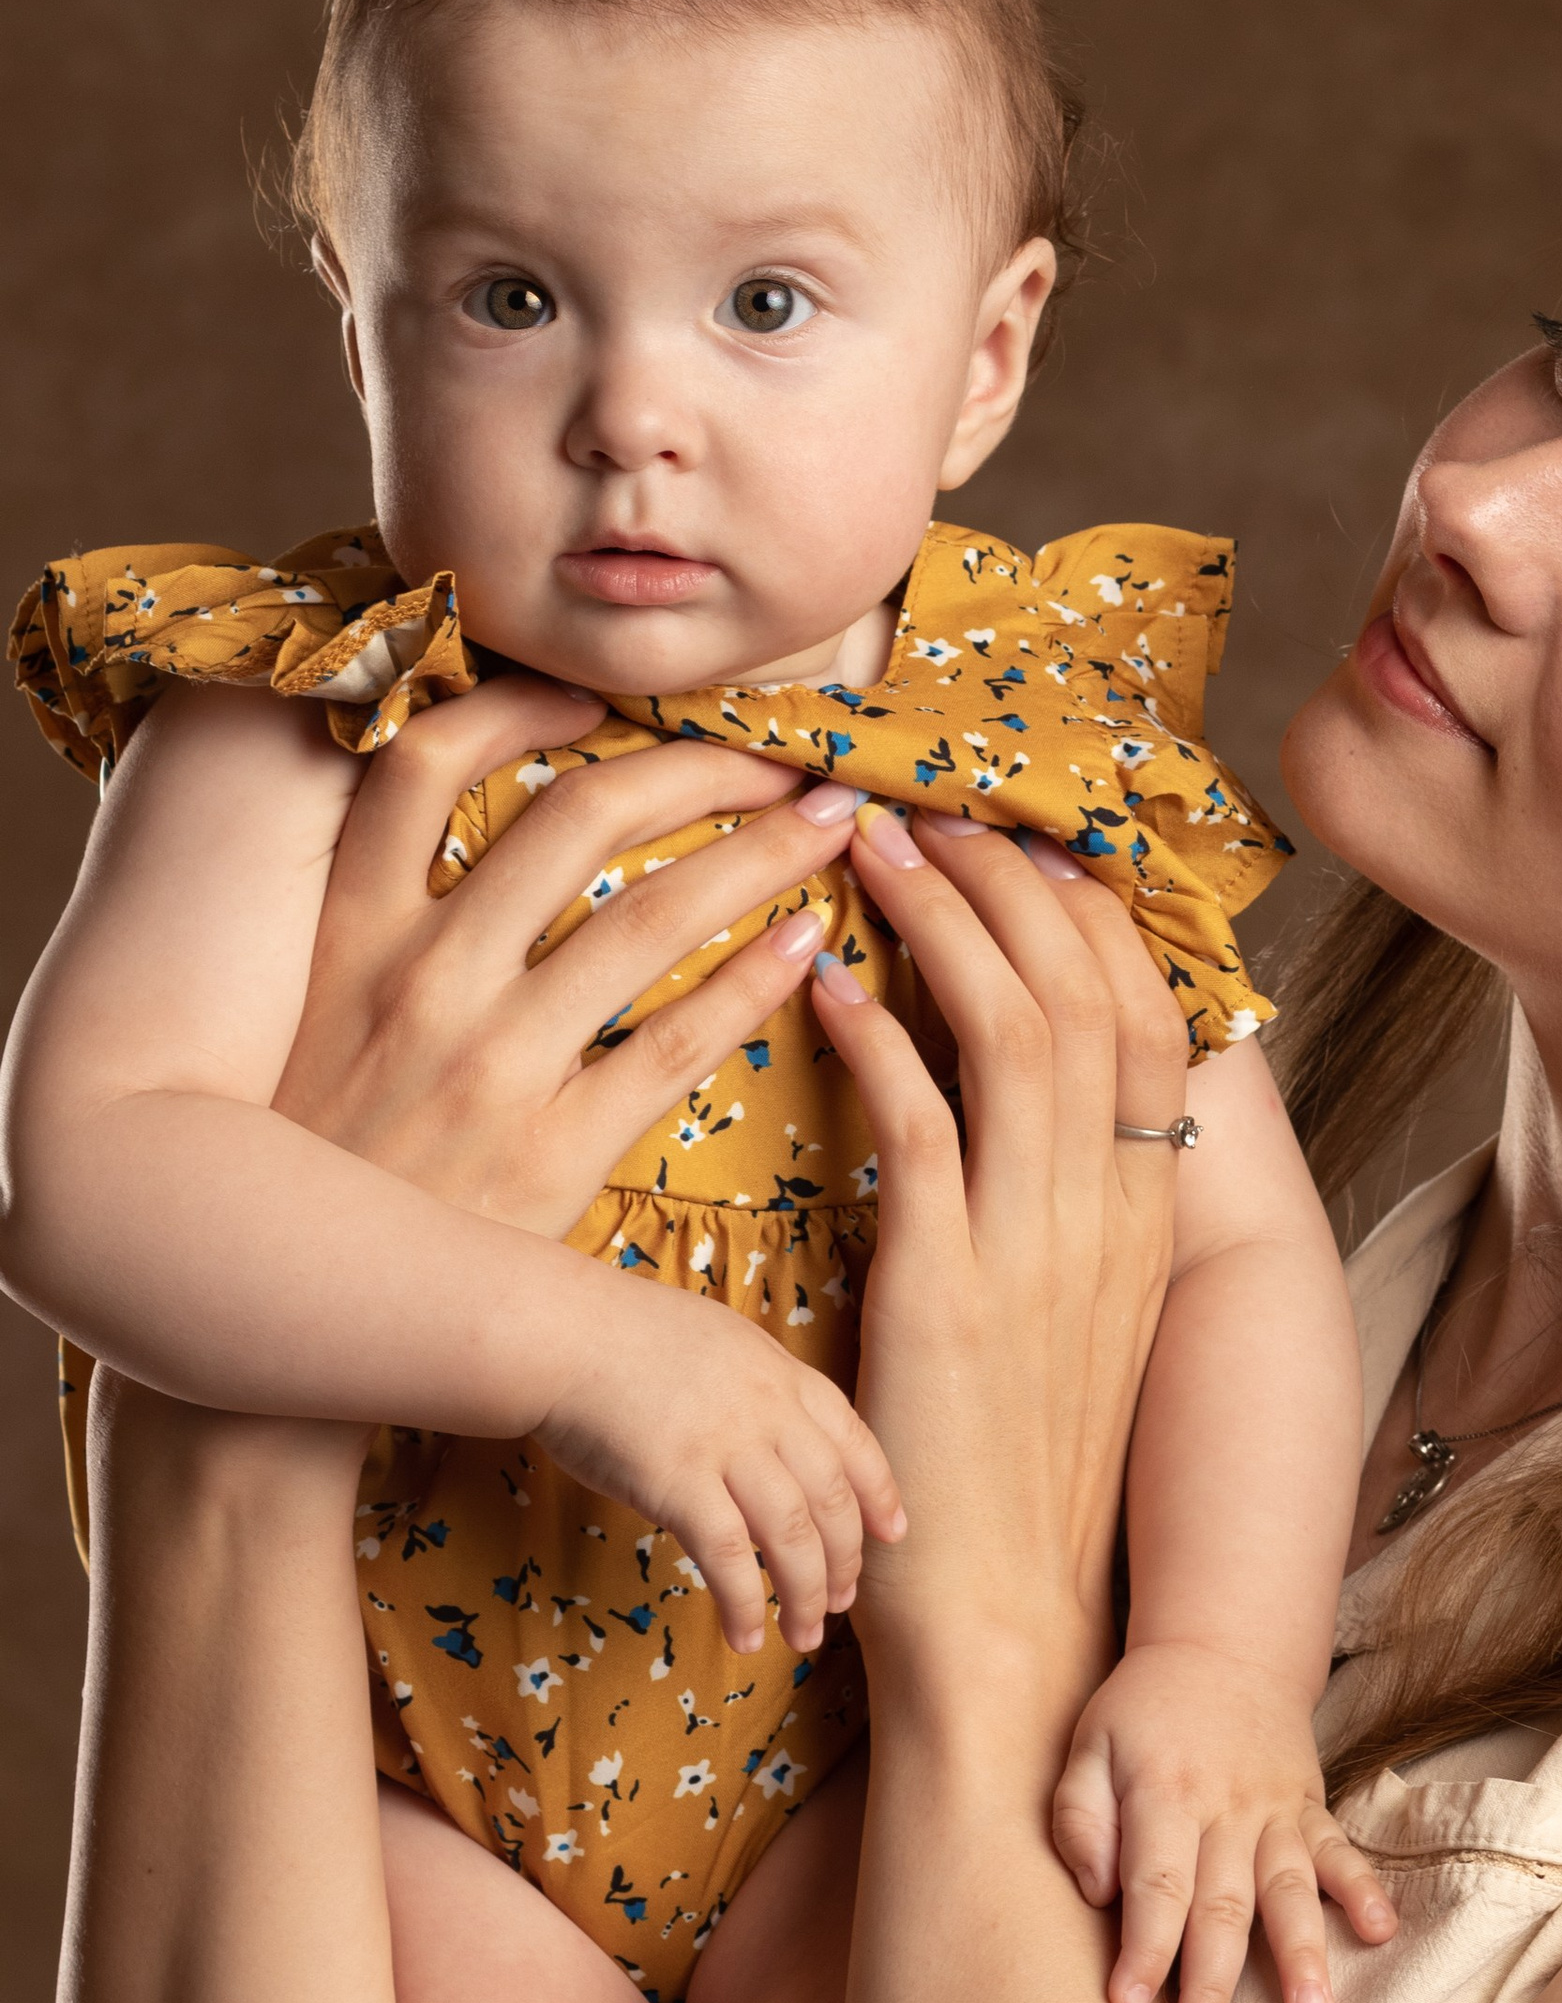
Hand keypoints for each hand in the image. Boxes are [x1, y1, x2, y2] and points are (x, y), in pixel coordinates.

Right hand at [271, 676, 868, 1236]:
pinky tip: (809, 944)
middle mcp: (419, 977)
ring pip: (652, 917)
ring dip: (762, 856)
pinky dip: (756, 981)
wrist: (287, 1305)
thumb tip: (455, 809)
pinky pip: (678, 1043)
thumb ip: (368, 908)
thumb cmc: (314, 1146)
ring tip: (832, 826)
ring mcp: (488, 1064)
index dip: (520, 704)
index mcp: (350, 926)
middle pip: (583, 819)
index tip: (606, 696)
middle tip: (785, 754)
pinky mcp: (548, 1152)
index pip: (426, 761)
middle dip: (704, 766)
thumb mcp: (304, 1006)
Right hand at [534, 1265, 900, 1657]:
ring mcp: (727, 1446)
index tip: (893, 1533)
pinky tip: (745, 1636)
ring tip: (804, 1635)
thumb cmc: (620, 1338)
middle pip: (832, 1499)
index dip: (880, 1494)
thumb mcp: (717, 1343)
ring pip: (793, 1535)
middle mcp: (769, 1411)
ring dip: (806, 1595)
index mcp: (782, 1375)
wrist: (560, 1332)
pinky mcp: (680, 1482)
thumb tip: (764, 1439)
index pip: (854, 1442)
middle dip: (846, 1560)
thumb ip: (752, 1391)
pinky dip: (745, 1604)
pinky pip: (729, 1557)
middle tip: (842, 1602)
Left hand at [812, 807, 1184, 1754]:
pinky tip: (827, 979)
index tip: (1025, 844)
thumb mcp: (1077, 1333)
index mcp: (1150, 1220)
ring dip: (939, 924)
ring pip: (1014, 1035)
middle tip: (932, 811)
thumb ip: (1067, 1222)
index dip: (1089, 917)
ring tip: (871, 849)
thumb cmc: (1018, 1479)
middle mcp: (1112, 1218)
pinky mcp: (948, 1291)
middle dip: (1008, 883)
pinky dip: (877, 1037)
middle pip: (1085, 996)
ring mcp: (1038, 1252)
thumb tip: (1030, 1127)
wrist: (1009, 1622)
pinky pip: (920, 1127)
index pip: (1150, 1020)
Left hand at [1053, 1639, 1394, 2002]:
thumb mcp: (1088, 1744)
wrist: (1224, 1647)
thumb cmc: (1143, 1710)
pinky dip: (1363, 1890)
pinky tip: (1381, 1931)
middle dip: (1210, 1981)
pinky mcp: (1310, 1808)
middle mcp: (1224, 1807)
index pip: (1154, 1883)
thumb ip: (1081, 1817)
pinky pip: (1340, 1851)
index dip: (1142, 1946)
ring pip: (1287, 1888)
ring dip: (1299, 1952)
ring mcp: (1274, 1809)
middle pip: (1219, 1905)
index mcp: (1162, 1793)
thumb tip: (1096, 1892)